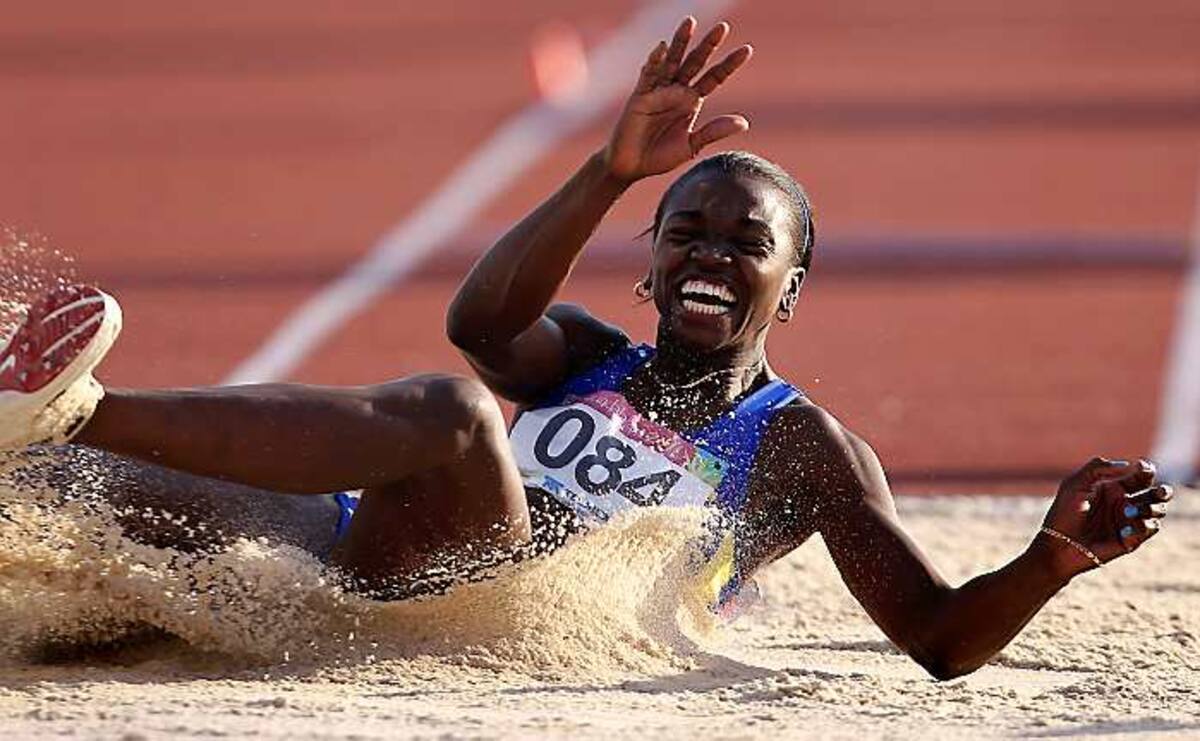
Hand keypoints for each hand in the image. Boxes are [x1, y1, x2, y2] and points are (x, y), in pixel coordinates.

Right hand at [602, 17, 752, 182]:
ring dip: (681, 42)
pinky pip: (648, 75)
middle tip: (723, 27)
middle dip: (708, 45)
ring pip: (672, 61)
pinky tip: (663, 48)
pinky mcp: (640, 95)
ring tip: (690, 22)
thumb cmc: (660, 156)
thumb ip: (714, 131)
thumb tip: (744, 122)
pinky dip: (655, 61)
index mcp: (692, 101)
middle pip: (695, 62)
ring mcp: (658, 90)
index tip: (747, 50)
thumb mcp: (692, 145)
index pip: (714, 77)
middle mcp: (677, 91)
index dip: (729, 64)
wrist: (632, 166)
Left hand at [1040, 457, 1171, 577]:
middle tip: (1159, 491)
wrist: (1059, 544)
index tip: (1142, 468)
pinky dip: (1142, 526)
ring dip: (1151, 508)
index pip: (1139, 475)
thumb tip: (1129, 465)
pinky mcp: (1131, 539)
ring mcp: (1129, 521)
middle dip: (1163, 490)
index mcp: (1113, 486)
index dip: (1146, 469)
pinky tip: (1124, 530)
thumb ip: (1099, 468)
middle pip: (1156, 493)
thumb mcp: (1076, 483)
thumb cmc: (1064, 512)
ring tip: (1129, 512)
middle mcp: (1125, 502)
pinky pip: (1149, 529)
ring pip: (1158, 510)